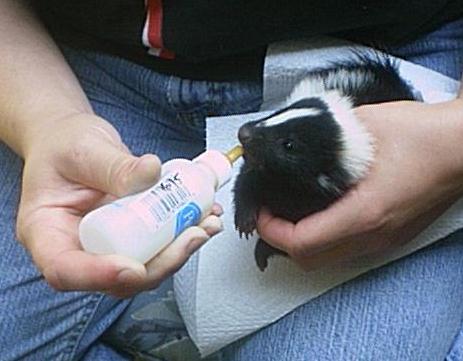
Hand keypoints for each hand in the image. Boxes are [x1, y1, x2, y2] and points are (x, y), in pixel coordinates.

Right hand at [16, 113, 221, 296]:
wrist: (73, 140)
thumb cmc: (63, 145)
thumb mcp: (84, 149)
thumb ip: (114, 165)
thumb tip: (151, 174)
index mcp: (47, 231)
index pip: (65, 270)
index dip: (100, 276)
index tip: (134, 266)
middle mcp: (78, 247)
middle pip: (116, 278)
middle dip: (160, 263)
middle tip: (190, 237)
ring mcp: (107, 245)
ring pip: (144, 266)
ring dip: (180, 251)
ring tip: (206, 224)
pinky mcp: (132, 236)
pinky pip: (157, 246)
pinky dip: (183, 236)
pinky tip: (203, 217)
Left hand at [256, 99, 462, 269]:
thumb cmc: (423, 134)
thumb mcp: (364, 126)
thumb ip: (322, 135)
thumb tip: (292, 140)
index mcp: (364, 213)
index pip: (302, 243)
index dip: (271, 230)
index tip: (261, 209)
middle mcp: (374, 236)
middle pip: (310, 261)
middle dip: (280, 241)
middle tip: (271, 212)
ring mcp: (385, 240)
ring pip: (328, 259)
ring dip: (301, 242)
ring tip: (290, 212)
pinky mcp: (392, 236)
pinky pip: (346, 250)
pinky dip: (323, 239)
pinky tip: (320, 212)